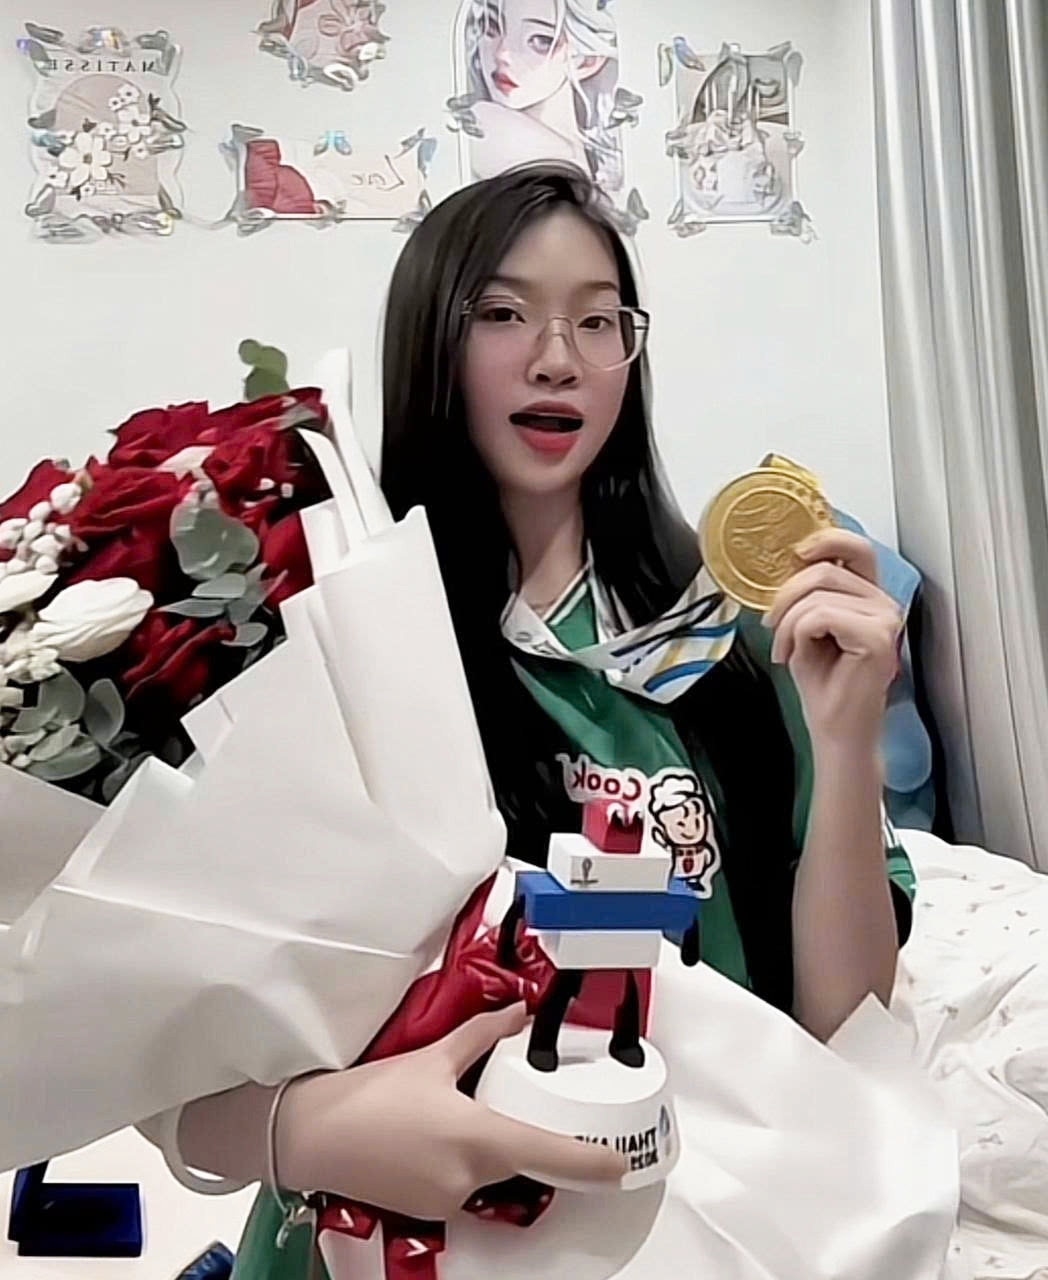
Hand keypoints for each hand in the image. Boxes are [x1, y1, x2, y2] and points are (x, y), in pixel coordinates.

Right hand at [275, 1003, 625, 1219]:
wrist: (309, 1136)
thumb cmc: (366, 1097)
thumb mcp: (432, 1058)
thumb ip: (481, 1037)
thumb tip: (515, 1015)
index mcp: (479, 1139)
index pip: (551, 1156)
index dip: (592, 1164)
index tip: (620, 1165)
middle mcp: (469, 1178)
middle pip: (520, 1163)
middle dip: (516, 1136)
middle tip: (486, 1102)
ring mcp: (448, 1201)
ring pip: (489, 1176)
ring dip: (482, 1150)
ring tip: (443, 1116)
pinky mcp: (427, 1211)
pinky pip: (461, 1187)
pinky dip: (457, 1164)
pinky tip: (427, 1138)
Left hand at [763, 529, 901, 749]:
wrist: (835, 728)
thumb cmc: (824, 683)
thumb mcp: (806, 627)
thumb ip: (808, 594)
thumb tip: (791, 562)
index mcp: (870, 597)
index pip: (857, 548)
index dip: (826, 539)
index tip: (797, 552)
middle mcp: (884, 604)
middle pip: (824, 570)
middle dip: (785, 597)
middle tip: (772, 627)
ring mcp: (884, 620)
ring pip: (817, 595)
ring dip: (787, 623)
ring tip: (785, 650)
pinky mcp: (876, 638)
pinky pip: (819, 616)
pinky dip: (796, 635)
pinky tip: (795, 656)